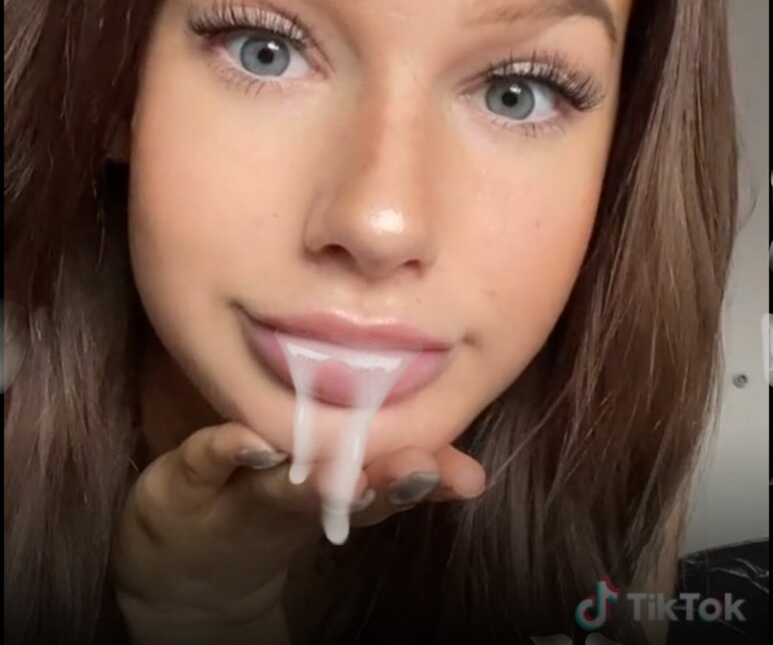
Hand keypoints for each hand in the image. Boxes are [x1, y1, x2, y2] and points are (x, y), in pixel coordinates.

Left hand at [112, 420, 485, 643]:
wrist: (178, 573)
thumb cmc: (264, 507)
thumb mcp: (329, 484)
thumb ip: (385, 461)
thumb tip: (456, 427)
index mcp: (335, 489)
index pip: (390, 480)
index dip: (431, 478)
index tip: (470, 476)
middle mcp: (291, 500)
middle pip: (343, 491)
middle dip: (386, 481)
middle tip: (423, 469)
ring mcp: (237, 492)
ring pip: (281, 488)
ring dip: (316, 482)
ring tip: (352, 475)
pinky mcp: (182, 480)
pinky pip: (204, 460)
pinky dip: (229, 448)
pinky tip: (252, 439)